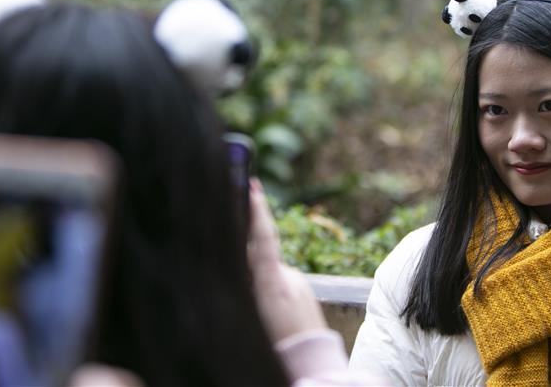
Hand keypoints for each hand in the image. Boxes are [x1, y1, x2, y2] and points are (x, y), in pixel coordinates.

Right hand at [247, 178, 326, 342]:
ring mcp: (299, 286)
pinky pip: (280, 286)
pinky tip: (270, 317)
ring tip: (258, 314)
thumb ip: (244, 286)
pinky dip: (270, 293)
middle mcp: (289, 278)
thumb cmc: (277, 347)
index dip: (256, 211)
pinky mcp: (305, 295)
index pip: (263, 239)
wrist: (313, 365)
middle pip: (260, 257)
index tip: (253, 186)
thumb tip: (237, 266)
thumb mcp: (250, 316)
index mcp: (273, 283)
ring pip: (269, 274)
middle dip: (246, 260)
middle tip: (239, 264)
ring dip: (258, 284)